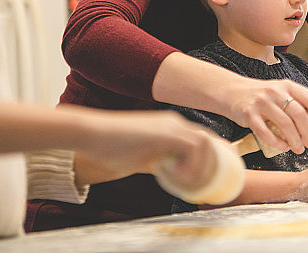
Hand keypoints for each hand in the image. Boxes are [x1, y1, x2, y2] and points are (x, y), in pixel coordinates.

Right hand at [74, 110, 227, 188]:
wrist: (92, 134)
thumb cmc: (110, 147)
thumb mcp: (140, 157)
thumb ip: (156, 163)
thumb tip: (168, 176)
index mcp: (170, 126)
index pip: (201, 139)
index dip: (211, 157)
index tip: (211, 176)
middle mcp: (175, 122)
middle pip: (210, 140)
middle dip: (215, 163)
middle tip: (208, 185)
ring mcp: (172, 126)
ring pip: (207, 144)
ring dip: (203, 167)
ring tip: (191, 184)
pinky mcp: (167, 134)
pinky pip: (195, 148)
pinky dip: (192, 166)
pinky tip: (177, 178)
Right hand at [226, 78, 307, 154]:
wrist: (232, 91)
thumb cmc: (261, 97)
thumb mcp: (280, 93)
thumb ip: (296, 106)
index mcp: (287, 86)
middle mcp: (275, 91)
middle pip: (299, 114)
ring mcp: (261, 102)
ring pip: (284, 124)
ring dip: (294, 141)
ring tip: (298, 149)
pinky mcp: (248, 113)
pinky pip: (265, 132)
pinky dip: (276, 142)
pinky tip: (282, 147)